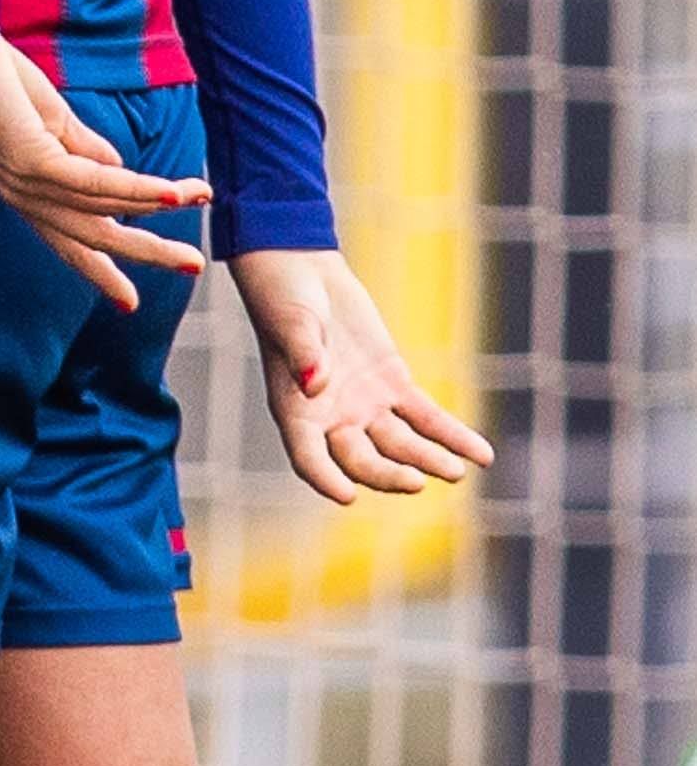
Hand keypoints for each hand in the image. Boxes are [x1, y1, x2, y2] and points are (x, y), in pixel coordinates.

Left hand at [0, 19, 212, 306]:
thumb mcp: (49, 119)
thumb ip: (84, 150)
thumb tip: (121, 171)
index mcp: (27, 191)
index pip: (69, 241)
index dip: (101, 272)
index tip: (130, 304)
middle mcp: (23, 196)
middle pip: (93, 238)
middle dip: (146, 253)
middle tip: (193, 264)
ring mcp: (24, 182)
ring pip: (101, 212)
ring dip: (158, 205)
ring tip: (201, 196)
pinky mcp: (29, 160)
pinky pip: (93, 182)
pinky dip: (135, 190)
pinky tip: (170, 193)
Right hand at [230, 250, 494, 508]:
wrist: (302, 270)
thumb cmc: (284, 298)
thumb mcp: (291, 322)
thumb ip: (303, 354)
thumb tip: (314, 383)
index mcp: (296, 410)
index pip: (309, 458)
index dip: (326, 480)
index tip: (347, 496)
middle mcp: (332, 417)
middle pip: (362, 459)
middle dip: (389, 474)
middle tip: (416, 480)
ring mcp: (365, 404)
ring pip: (401, 444)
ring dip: (429, 459)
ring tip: (458, 472)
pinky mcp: (392, 384)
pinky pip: (426, 417)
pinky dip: (453, 435)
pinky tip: (481, 454)